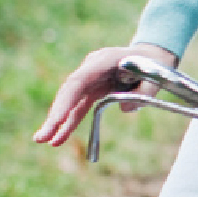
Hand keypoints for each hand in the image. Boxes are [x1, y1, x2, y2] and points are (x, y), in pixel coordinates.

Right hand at [33, 42, 178, 147]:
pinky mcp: (94, 89)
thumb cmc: (156, 64)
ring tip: (46, 141)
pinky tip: (59, 138)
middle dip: (55, 116)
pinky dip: (70, 122)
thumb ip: (144, 91)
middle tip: (41, 137)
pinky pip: (79, 107)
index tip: (57, 120)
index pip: (79, 81)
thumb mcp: (157, 76)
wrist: (153, 55)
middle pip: (69, 92)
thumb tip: (124, 108)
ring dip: (58, 122)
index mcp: (103, 60)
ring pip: (70, 101)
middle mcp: (91, 68)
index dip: (66, 101)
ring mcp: (90, 78)